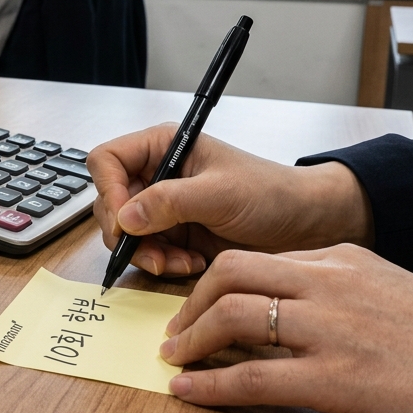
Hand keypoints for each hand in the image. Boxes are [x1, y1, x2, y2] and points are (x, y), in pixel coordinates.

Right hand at [87, 124, 372, 276]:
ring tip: (180, 263)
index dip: (108, 190)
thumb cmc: (271, 193)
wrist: (305, 225)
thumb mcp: (219, 193)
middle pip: (110, 202)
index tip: (125, 222)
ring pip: (125, 234)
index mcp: (163, 147)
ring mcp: (163, 207)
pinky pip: (147, 253)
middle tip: (153, 254)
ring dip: (147, 254)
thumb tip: (125, 217)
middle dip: (128, 234)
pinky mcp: (173, 235)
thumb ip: (169, 202)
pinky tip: (191, 265)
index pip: (107, 161)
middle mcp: (157, 175)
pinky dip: (163, 264)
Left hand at [159, 244, 412, 412]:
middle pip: (233, 273)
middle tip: (178, 330)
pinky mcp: (336, 379)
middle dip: (193, 302)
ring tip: (177, 360)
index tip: (202, 305)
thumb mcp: (399, 298)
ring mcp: (332, 329)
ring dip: (192, 340)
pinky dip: (210, 385)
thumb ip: (347, 295)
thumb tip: (300, 316)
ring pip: (233, 315)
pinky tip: (189, 394)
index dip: (221, 283)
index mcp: (349, 260)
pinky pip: (251, 376)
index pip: (262, 258)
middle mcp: (333, 283)